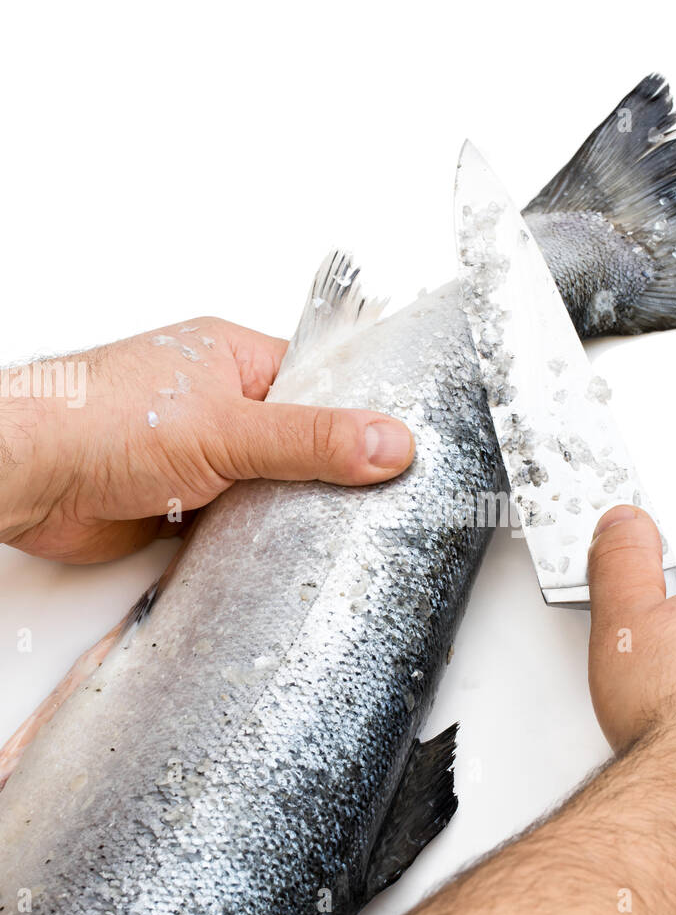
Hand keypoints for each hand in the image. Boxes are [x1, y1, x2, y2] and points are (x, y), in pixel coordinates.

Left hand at [0, 318, 414, 563]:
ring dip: (286, 512)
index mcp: (232, 360)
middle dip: (326, 473)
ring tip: (332, 533)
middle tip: (374, 501)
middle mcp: (217, 406)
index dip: (358, 414)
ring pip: (270, 488)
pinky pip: (237, 526)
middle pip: (298, 442)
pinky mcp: (181, 507)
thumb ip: (311, 440)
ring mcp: (200, 457)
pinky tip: (278, 554)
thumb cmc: (99, 419)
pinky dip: (253, 542)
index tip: (400, 449)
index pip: (317, 382)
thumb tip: (389, 443)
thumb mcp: (228, 427)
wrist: (29, 478)